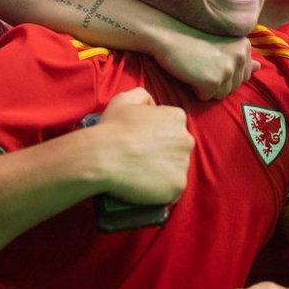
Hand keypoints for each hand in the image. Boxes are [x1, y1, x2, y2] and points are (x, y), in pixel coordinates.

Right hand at [93, 88, 192, 204]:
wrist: (102, 157)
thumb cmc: (112, 127)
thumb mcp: (125, 99)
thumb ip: (143, 96)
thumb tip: (151, 105)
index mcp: (177, 118)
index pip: (173, 128)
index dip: (157, 136)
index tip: (142, 142)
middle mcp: (186, 140)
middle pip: (177, 149)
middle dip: (164, 154)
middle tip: (141, 159)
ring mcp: (183, 165)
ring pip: (175, 171)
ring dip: (162, 173)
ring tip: (140, 174)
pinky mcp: (177, 186)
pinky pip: (172, 191)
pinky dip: (160, 191)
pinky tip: (143, 187)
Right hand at [153, 32, 259, 100]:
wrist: (169, 35)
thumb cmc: (192, 39)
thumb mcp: (222, 45)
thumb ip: (242, 58)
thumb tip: (259, 67)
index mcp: (245, 46)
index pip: (243, 76)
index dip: (224, 72)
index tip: (211, 60)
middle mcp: (240, 57)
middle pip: (233, 87)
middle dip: (216, 81)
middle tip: (202, 64)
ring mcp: (228, 70)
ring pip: (220, 94)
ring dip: (207, 86)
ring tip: (197, 68)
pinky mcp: (213, 81)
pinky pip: (206, 97)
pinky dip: (196, 90)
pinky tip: (190, 73)